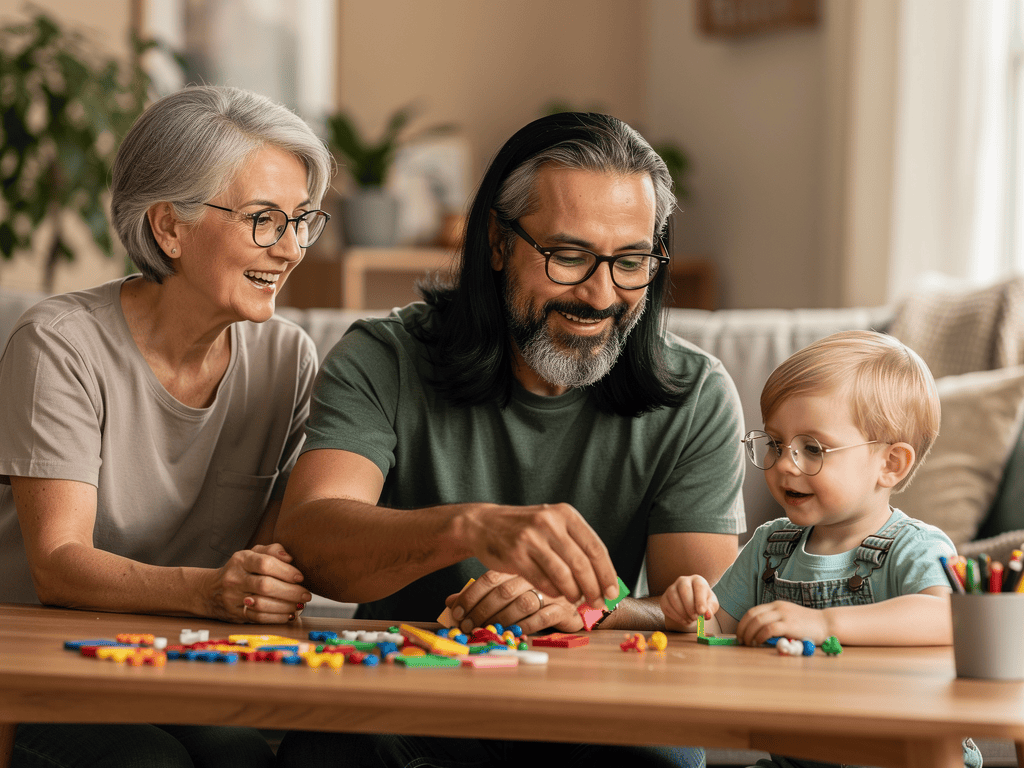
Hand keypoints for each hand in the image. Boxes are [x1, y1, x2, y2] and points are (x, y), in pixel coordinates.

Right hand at [202, 543, 310, 623]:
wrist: (211, 590)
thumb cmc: (241, 569)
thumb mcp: (252, 554)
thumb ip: (272, 551)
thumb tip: (290, 558)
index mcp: (241, 559)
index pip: (265, 563)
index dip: (286, 571)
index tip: (300, 577)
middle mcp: (234, 578)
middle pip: (265, 585)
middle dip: (290, 591)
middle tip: (306, 595)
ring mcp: (232, 598)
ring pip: (262, 604)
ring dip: (285, 606)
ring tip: (299, 605)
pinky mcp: (234, 614)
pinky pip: (258, 618)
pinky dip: (277, 617)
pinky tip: (289, 614)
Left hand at [445, 571, 583, 634]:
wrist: (577, 599)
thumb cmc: (535, 596)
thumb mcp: (506, 592)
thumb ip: (480, 596)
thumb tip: (449, 603)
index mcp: (518, 566)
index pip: (490, 577)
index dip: (471, 595)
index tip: (456, 612)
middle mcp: (534, 575)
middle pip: (503, 591)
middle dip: (482, 611)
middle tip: (467, 626)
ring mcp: (552, 590)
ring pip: (522, 604)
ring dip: (501, 620)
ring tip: (487, 632)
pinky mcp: (565, 607)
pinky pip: (543, 616)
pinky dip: (525, 626)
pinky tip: (514, 633)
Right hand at [462, 502, 618, 607]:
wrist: (484, 524)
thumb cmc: (526, 529)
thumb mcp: (553, 524)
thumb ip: (576, 545)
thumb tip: (605, 579)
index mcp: (565, 514)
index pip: (595, 547)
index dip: (607, 573)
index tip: (613, 592)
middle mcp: (549, 523)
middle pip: (581, 564)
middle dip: (594, 588)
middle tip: (598, 603)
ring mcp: (531, 538)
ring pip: (563, 575)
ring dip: (574, 593)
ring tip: (577, 600)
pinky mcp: (515, 555)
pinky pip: (542, 582)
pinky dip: (554, 592)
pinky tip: (557, 593)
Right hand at [660, 575, 717, 630]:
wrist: (692, 606)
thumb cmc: (703, 603)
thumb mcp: (711, 605)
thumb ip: (711, 608)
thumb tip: (706, 614)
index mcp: (697, 580)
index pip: (699, 587)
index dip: (700, 600)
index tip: (702, 612)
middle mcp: (683, 581)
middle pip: (684, 589)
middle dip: (690, 606)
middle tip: (695, 618)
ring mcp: (672, 588)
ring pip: (673, 598)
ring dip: (682, 612)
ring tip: (691, 620)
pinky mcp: (664, 598)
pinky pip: (666, 606)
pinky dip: (675, 616)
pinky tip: (684, 620)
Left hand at [735, 600, 829, 645]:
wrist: (826, 624)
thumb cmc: (807, 625)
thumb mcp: (789, 618)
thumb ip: (775, 622)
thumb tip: (758, 634)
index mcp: (776, 605)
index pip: (753, 611)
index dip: (743, 623)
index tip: (740, 634)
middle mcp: (778, 607)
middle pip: (752, 616)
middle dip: (743, 629)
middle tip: (741, 640)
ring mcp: (784, 615)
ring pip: (758, 621)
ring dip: (749, 633)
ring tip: (748, 643)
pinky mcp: (789, 624)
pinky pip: (769, 629)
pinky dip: (760, 636)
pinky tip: (759, 642)